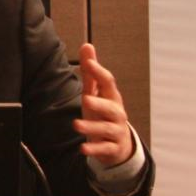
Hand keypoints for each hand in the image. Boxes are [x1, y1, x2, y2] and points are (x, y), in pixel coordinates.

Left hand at [72, 43, 134, 166]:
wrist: (118, 144)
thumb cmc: (103, 113)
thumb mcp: (95, 93)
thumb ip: (90, 72)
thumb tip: (87, 46)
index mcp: (112, 97)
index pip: (109, 83)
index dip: (99, 73)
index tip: (89, 63)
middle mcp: (116, 114)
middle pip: (111, 108)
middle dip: (100, 104)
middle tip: (86, 99)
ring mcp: (115, 131)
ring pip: (106, 129)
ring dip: (92, 127)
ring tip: (76, 125)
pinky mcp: (112, 148)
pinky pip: (104, 148)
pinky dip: (94, 149)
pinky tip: (83, 148)